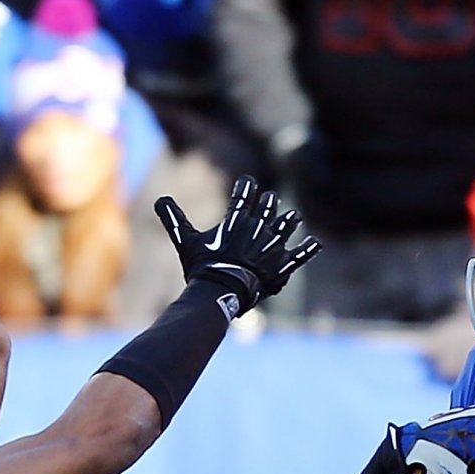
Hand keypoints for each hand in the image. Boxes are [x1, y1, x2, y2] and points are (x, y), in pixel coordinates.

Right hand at [154, 175, 318, 313]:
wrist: (220, 292)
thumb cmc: (202, 267)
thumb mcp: (185, 241)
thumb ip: (173, 219)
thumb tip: (158, 199)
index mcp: (237, 220)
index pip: (244, 195)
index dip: (246, 186)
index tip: (248, 182)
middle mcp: (258, 229)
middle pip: (268, 208)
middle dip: (268, 203)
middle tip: (268, 201)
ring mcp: (272, 247)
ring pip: (286, 227)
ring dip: (289, 221)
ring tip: (292, 217)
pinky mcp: (282, 266)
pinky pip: (299, 256)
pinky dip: (308, 249)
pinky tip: (316, 243)